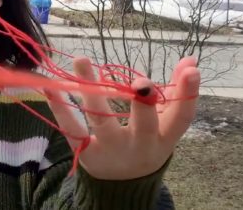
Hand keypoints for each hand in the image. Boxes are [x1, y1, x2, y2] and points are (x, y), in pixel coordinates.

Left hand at [47, 56, 200, 179]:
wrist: (124, 182)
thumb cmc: (147, 142)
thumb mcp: (166, 123)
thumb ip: (177, 91)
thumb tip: (190, 59)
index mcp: (164, 138)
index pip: (181, 118)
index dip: (188, 95)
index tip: (191, 70)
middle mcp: (140, 146)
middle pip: (144, 126)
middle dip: (143, 105)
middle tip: (142, 82)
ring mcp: (111, 149)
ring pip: (102, 121)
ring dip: (91, 90)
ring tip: (81, 60)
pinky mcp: (85, 152)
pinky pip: (72, 129)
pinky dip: (60, 108)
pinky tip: (51, 88)